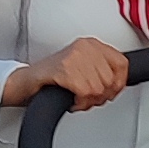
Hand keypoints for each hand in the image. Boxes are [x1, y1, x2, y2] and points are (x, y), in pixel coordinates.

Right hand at [2, 37, 129, 113]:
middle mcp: (85, 47)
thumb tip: (120, 84)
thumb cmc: (54, 78)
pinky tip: (73, 101)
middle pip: (111, 80)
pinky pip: (85, 92)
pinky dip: (80, 102)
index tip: (111, 92)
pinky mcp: (63, 69)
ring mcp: (73, 57)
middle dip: (101, 96)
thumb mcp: (84, 69)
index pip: (122, 64)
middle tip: (88, 99)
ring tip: (78, 99)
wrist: (25, 82)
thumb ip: (103, 71)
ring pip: (98, 88)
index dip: (119, 83)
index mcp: (92, 44)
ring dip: (89, 101)